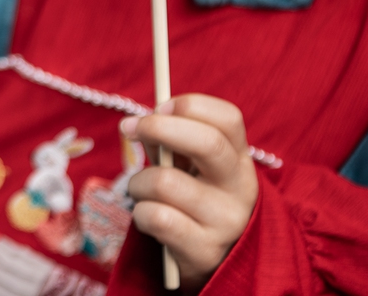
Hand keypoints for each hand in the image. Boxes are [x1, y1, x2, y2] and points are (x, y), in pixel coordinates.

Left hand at [121, 94, 258, 288]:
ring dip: (137, 182)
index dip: (190, 105)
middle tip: (128, 128)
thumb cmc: (193, 200)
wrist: (213, 262)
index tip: (159, 106)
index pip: (228, 118)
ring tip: (140, 190)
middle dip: (157, 127)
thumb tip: (139, 123)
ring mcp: (225, 221)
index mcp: (239, 159)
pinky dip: (139, 212)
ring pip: (165, 182)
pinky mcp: (204, 250)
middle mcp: (240, 188)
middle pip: (207, 143)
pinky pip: (155, 217)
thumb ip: (170, 143)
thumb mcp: (192, 168)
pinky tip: (147, 217)